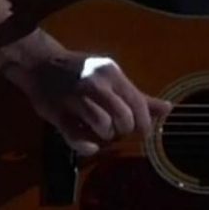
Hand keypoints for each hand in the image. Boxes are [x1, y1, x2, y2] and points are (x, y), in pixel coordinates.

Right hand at [2, 40, 171, 155]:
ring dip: (107, 136)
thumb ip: (138, 96)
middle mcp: (95, 83)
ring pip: (102, 125)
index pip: (137, 102)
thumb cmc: (82, 72)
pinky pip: (75, 136)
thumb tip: (168, 109)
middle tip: (120, 131)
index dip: (144, 122)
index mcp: (111, 73)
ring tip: (103, 133)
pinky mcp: (56, 113)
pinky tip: (90, 145)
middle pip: (123, 117)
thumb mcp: (112, 77)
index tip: (142, 131)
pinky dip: (86, 145)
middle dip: (125, 130)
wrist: (40, 64)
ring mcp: (74, 98)